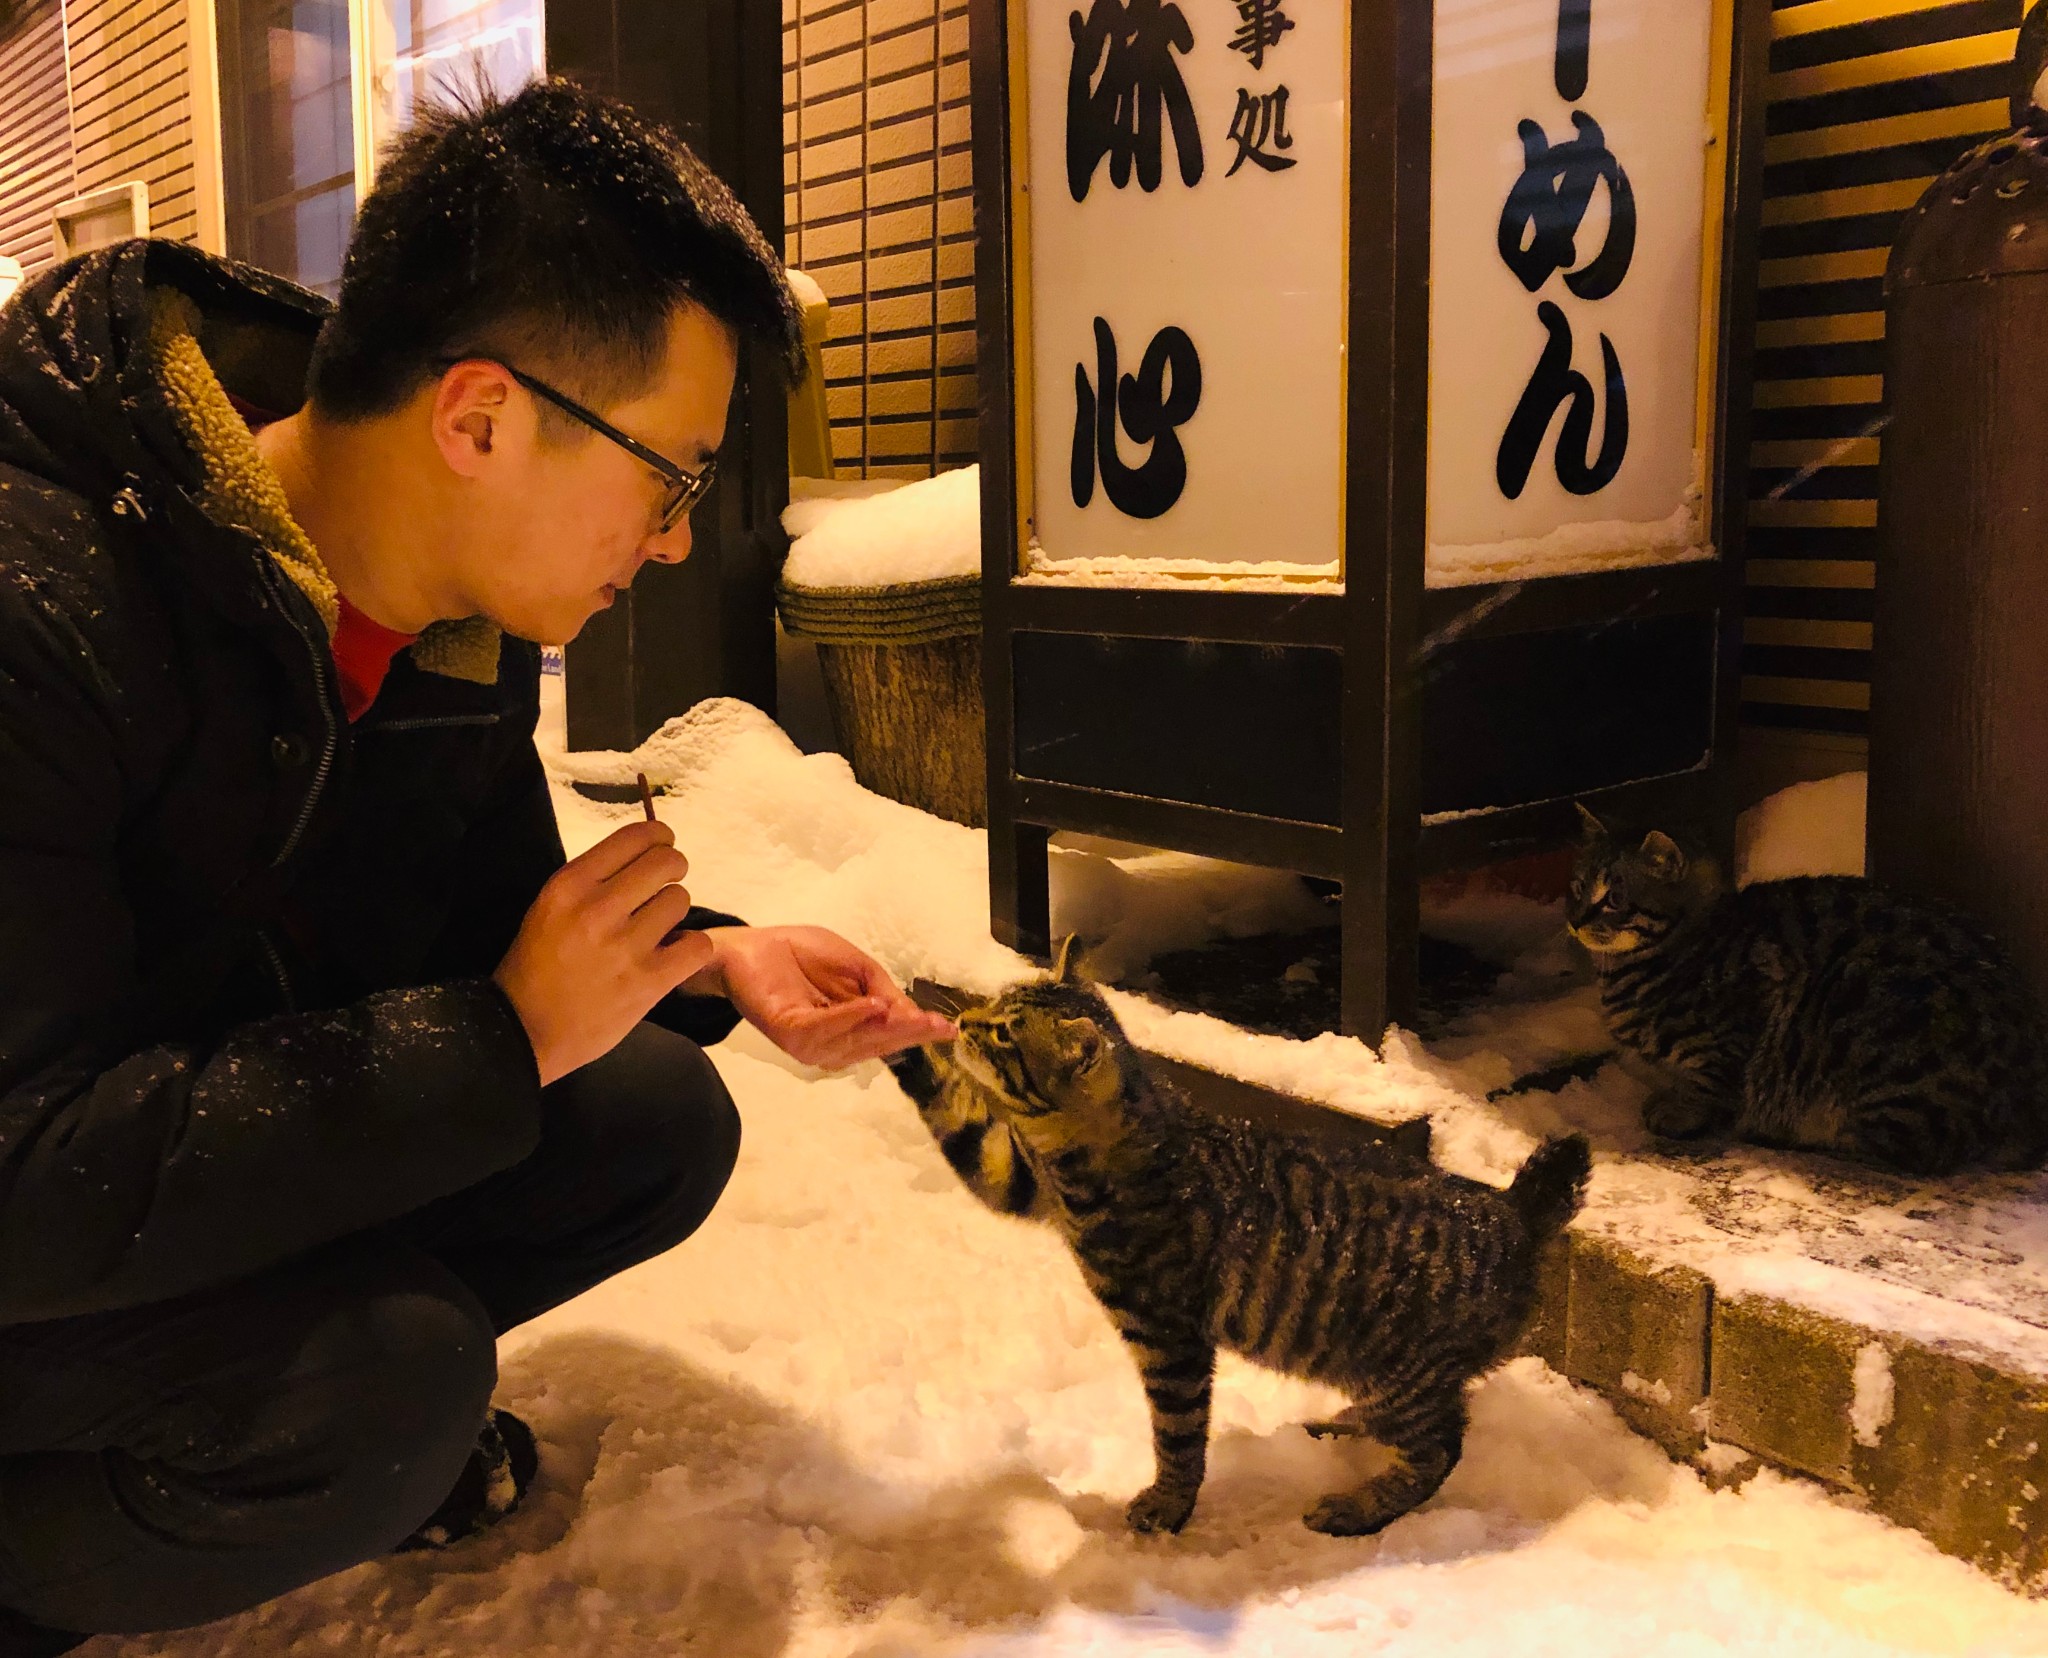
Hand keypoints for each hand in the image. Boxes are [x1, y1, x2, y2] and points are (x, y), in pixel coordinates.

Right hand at [492, 819, 714, 1085]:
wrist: (525, 1031)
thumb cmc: (534, 966)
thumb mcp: (549, 908)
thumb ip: (592, 880)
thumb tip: (643, 853)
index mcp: (569, 885)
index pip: (635, 837)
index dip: (660, 837)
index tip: (663, 845)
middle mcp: (598, 908)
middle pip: (667, 862)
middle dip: (673, 868)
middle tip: (666, 883)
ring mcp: (626, 946)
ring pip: (681, 900)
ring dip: (673, 912)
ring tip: (656, 929)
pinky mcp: (649, 981)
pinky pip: (698, 944)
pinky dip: (691, 948)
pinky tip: (673, 955)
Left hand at [686, 926, 956, 1068]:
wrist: (753, 946)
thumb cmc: (803, 955)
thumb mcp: (856, 967)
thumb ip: (882, 989)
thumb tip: (913, 1014)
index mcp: (853, 1030)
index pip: (890, 1035)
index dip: (919, 1031)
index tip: (949, 1029)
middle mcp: (835, 1045)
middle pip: (878, 1042)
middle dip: (908, 1032)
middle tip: (937, 1024)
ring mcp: (813, 1044)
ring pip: (856, 1040)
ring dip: (883, 1027)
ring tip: (909, 1014)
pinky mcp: (791, 1033)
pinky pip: (825, 1029)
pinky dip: (849, 1018)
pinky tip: (871, 1005)